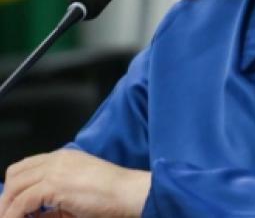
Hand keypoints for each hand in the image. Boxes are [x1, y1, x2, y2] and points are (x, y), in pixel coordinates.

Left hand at [0, 149, 149, 217]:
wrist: (128, 193)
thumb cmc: (112, 194)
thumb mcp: (77, 195)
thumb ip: (53, 203)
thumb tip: (32, 215)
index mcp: (65, 157)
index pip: (26, 166)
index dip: (14, 187)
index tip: (10, 206)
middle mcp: (58, 159)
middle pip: (16, 174)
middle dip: (7, 197)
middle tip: (7, 214)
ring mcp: (55, 170)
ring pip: (15, 187)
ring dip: (7, 207)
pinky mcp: (55, 185)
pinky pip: (22, 202)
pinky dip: (14, 215)